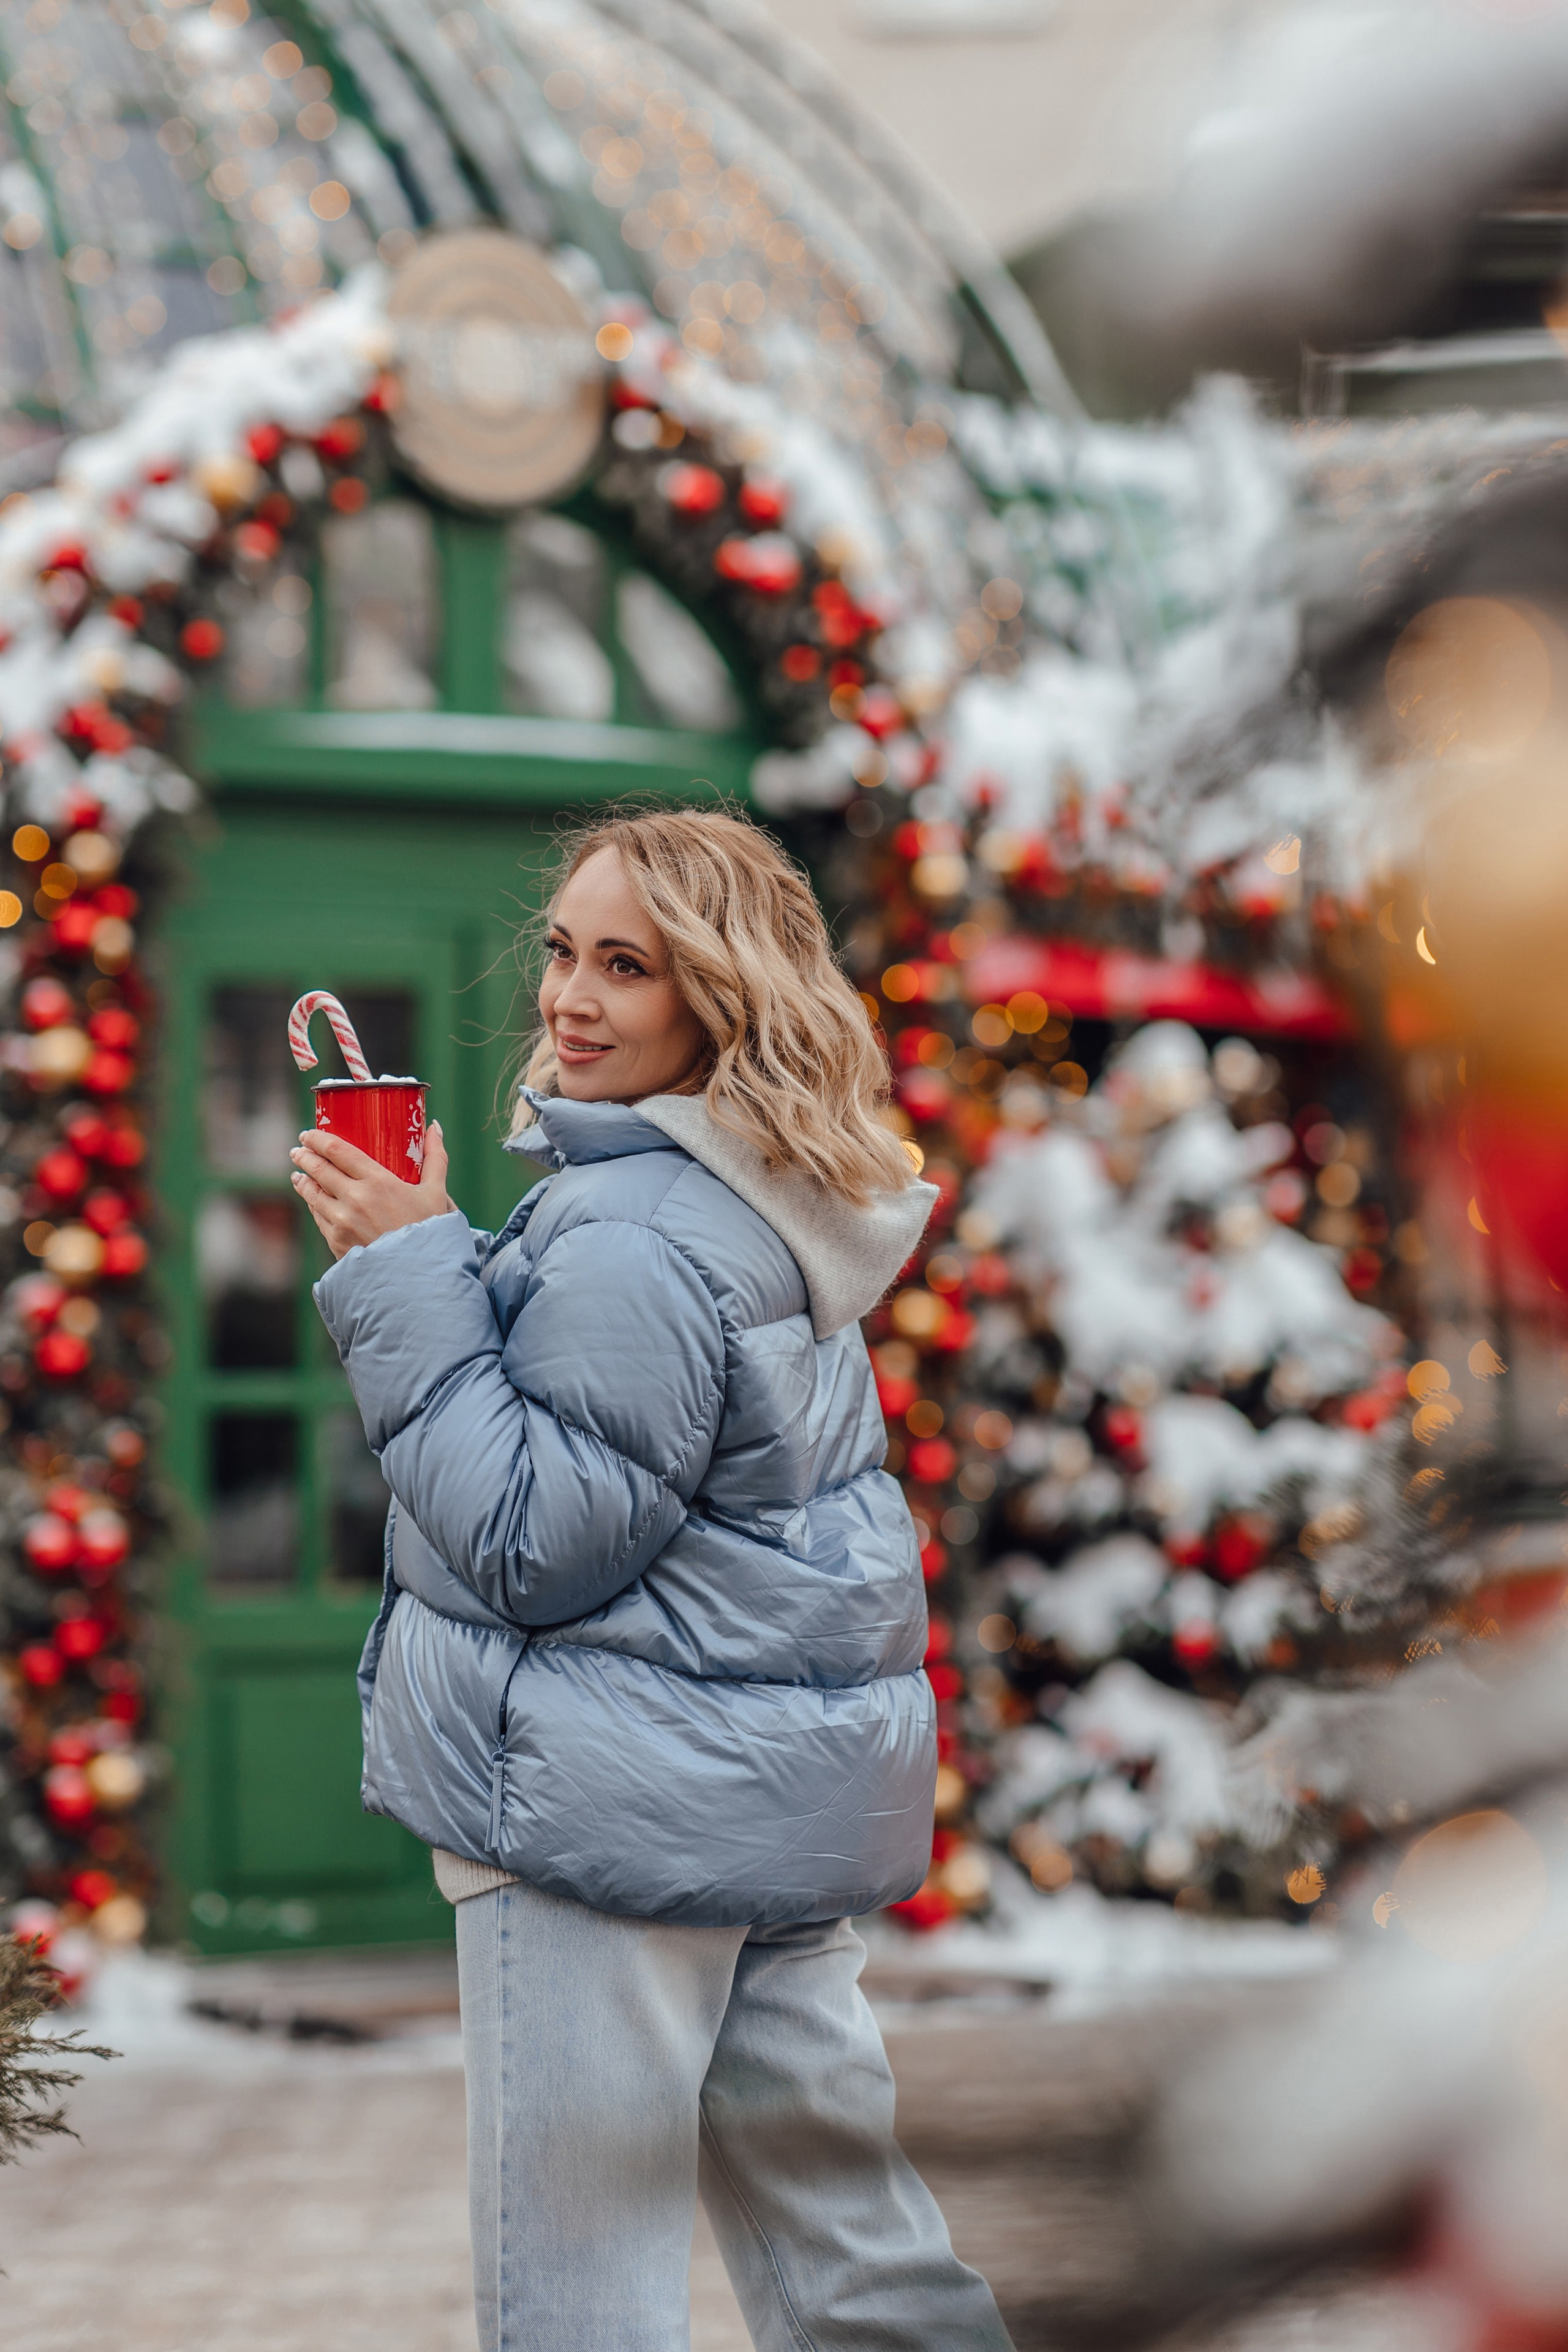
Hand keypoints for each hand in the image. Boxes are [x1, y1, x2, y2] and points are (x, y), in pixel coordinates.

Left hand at [291, 1122, 453, 1259]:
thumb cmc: (429, 1231)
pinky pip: (319, 1217)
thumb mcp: (435, 1192)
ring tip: (298, 1173)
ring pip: (313, 1194)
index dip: (318, 1139)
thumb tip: (435, 1127)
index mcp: (377, 1182)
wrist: (417, 1276)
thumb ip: (435, 1158)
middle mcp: (354, 1199)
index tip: (309, 1134)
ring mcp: (342, 1222)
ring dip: (302, 1180)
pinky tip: (313, 1200)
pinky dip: (313, 1204)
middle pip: (318, 1169)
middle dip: (304, 1156)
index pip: (337, 1151)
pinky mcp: (336, 1242)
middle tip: (299, 1149)